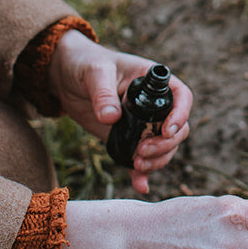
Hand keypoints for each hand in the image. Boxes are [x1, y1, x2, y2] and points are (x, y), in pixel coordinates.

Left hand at [48, 29, 191, 194]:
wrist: (66, 77)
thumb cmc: (85, 63)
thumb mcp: (94, 72)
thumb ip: (102, 92)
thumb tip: (110, 117)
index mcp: (153, 82)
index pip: (181, 97)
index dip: (180, 114)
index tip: (166, 131)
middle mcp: (153, 105)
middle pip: (177, 129)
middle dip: (165, 144)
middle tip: (142, 151)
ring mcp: (141, 124)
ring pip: (164, 147)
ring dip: (157, 160)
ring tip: (136, 164)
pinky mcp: (127, 139)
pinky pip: (141, 159)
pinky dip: (142, 174)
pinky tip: (139, 185)